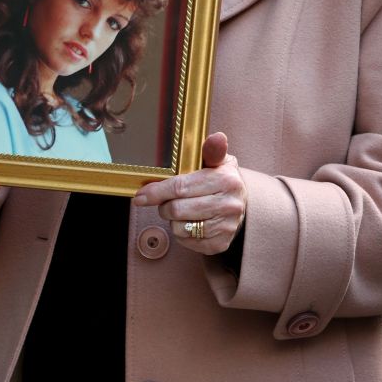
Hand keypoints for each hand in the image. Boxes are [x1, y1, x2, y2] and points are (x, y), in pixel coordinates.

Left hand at [133, 132, 246, 255]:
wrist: (241, 204)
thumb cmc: (221, 178)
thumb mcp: (218, 160)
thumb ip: (212, 149)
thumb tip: (218, 137)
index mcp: (226, 179)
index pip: (181, 187)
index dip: (157, 191)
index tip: (141, 196)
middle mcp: (229, 204)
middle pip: (177, 209)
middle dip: (164, 206)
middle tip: (167, 201)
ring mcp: (226, 226)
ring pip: (180, 228)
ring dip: (173, 220)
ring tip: (182, 210)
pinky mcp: (220, 244)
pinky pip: (187, 242)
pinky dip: (182, 233)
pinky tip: (190, 222)